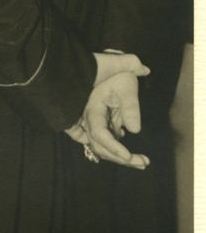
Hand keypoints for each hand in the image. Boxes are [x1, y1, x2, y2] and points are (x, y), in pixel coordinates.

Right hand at [63, 52, 150, 169]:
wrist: (109, 69)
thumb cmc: (118, 76)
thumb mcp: (127, 87)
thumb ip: (131, 107)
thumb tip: (135, 130)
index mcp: (92, 109)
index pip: (99, 133)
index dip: (112, 147)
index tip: (128, 156)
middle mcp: (88, 119)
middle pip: (99, 146)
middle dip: (120, 158)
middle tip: (143, 163)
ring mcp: (93, 124)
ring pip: (101, 147)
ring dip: (119, 157)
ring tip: (142, 162)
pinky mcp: (99, 126)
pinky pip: (105, 143)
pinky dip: (117, 151)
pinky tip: (132, 154)